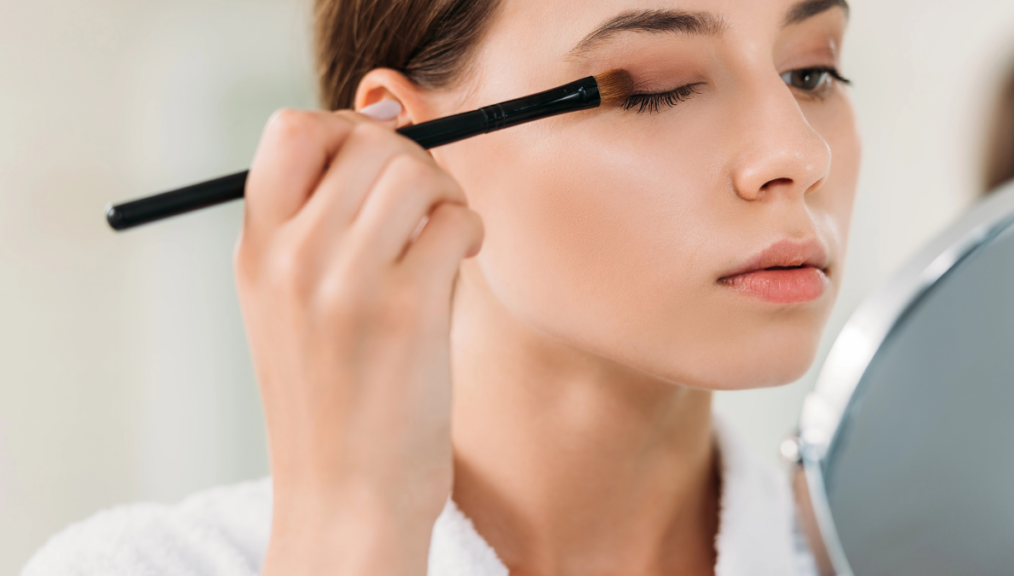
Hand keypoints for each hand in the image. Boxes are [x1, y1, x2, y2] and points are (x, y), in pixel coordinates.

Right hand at [234, 105, 482, 575]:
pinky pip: (454, 220)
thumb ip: (318, 231)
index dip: (346, 130)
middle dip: (412, 159)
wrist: (346, 496)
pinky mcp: (406, 311)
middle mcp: (293, 257)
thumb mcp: (291, 310)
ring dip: (446, 192)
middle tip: (428, 204)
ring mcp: (346, 282)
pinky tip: (463, 261)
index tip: (378, 166)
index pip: (291, 129)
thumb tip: (388, 144)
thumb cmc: (333, 401)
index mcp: (257, 251)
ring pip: (413, 172)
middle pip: (366, 141)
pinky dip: (470, 229)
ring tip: (446, 233)